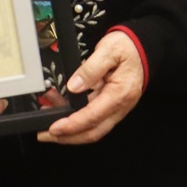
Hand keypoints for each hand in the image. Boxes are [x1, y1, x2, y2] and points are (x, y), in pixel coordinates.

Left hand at [39, 30, 143, 144]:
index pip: (93, 117)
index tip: (54, 128)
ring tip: (45, 118)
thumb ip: (91, 68)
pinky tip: (59, 106)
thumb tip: (74, 86)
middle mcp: (119, 106)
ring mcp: (115, 108)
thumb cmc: (127, 49)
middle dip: (67, 137)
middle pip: (93, 131)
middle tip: (44, 135)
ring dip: (69, 128)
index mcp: (119, 94)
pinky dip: (74, 117)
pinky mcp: (109, 106)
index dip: (72, 125)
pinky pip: (92, 117)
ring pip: (91, 127)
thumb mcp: (109, 50)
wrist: (142, 49)